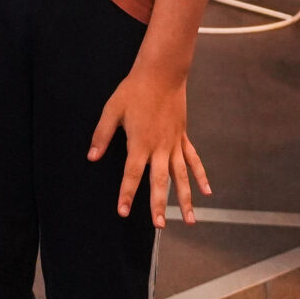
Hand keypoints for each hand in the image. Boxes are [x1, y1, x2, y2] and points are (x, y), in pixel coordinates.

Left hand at [88, 66, 210, 226]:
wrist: (162, 73)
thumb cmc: (134, 90)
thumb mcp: (112, 110)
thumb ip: (102, 135)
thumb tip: (92, 157)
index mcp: (139, 142)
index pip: (131, 174)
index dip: (126, 194)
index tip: (123, 212)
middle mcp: (159, 147)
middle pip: (160, 181)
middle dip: (159, 205)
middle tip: (160, 226)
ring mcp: (174, 143)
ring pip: (181, 176)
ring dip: (185, 199)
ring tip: (189, 220)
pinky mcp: (183, 137)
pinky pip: (193, 160)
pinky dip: (201, 176)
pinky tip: (207, 192)